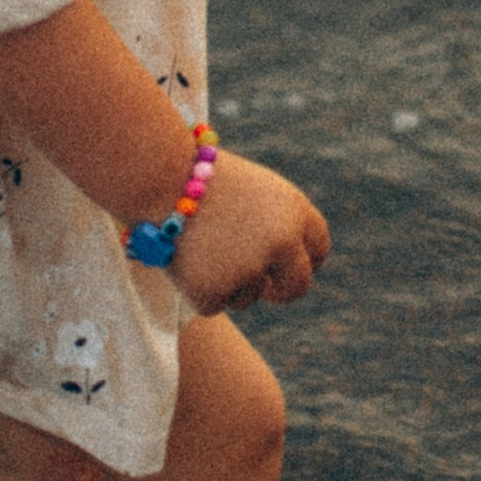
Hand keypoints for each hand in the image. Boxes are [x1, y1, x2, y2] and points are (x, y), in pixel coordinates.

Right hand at [171, 149, 330, 313]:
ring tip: (202, 248)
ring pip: (248, 296)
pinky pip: (215, 304)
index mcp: (296, 211)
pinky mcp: (215, 290)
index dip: (308, 262)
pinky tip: (186, 261)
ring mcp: (249, 269)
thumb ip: (279, 222)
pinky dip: (200, 290)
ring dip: (228, 283)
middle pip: (297, 286)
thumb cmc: (205, 177)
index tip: (295, 269)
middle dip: (282, 292)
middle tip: (268, 291)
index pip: (319, 248)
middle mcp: (281, 242)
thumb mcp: (257, 190)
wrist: (161, 179)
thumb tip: (287, 260)